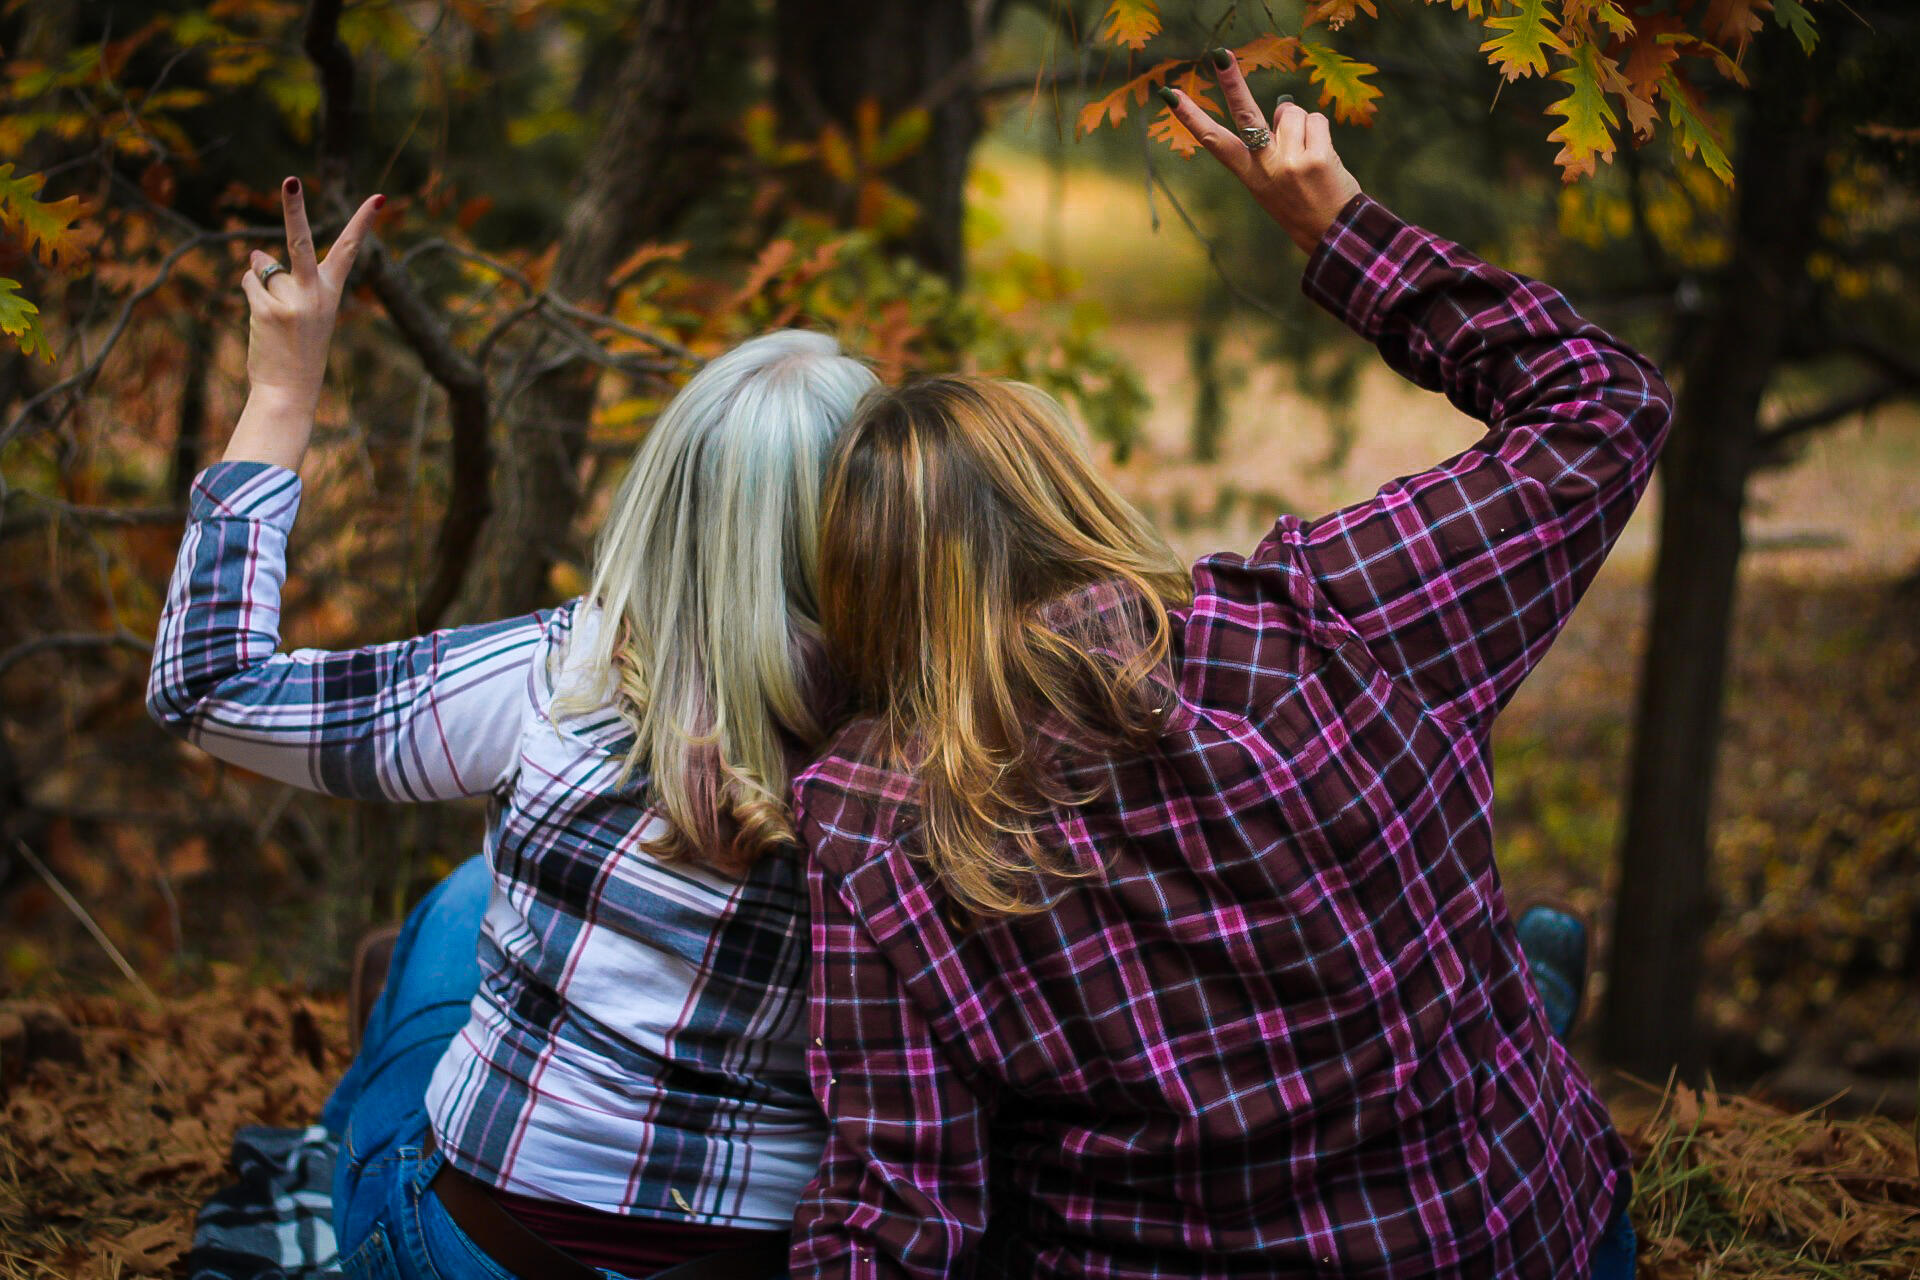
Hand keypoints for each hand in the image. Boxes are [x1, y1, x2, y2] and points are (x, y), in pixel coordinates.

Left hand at [224, 177, 382, 469]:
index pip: (350, 250)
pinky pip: (249, 282)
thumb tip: (254, 253)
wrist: (290, 391)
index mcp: (332, 292)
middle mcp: (316, 292)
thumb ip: (282, 279)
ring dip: (261, 283)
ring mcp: (292, 300)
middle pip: (301, 240)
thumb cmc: (297, 350)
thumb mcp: (298, 311)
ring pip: (263, 266)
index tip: (380, 197)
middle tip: (289, 180)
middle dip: (293, 208)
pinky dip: (249, 294)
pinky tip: (262, 323)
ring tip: (274, 320)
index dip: (363, 222)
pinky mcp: (268, 309)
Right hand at [1160, 49, 1361, 254]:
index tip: (1171, 96)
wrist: (1333, 233)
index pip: (1213, 141)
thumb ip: (1272, 147)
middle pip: (1245, 115)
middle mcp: (1264, 167)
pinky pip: (1316, 120)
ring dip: (1301, 124)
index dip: (1191, 117)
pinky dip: (1321, 131)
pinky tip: (1323, 155)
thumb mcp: (1273, 184)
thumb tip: (1283, 107)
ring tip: (1308, 153)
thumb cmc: (1302, 204)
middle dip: (1231, 82)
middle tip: (1220, 54)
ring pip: (1291, 112)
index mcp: (1248, 175)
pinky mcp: (1315, 157)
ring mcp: (1289, 162)